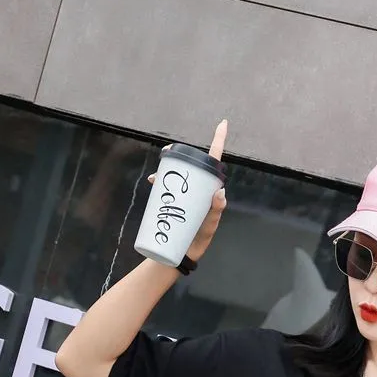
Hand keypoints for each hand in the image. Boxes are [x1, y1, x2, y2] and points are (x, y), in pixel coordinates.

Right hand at [146, 119, 228, 262]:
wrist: (182, 253)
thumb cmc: (200, 239)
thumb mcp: (209, 226)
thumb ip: (216, 211)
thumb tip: (220, 192)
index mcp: (211, 189)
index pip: (215, 161)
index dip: (219, 141)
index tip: (222, 123)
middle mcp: (200, 187)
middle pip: (193, 162)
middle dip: (180, 153)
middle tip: (168, 150)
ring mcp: (187, 192)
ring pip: (178, 172)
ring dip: (167, 167)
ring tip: (157, 174)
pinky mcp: (176, 198)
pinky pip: (168, 184)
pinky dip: (160, 180)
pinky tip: (153, 181)